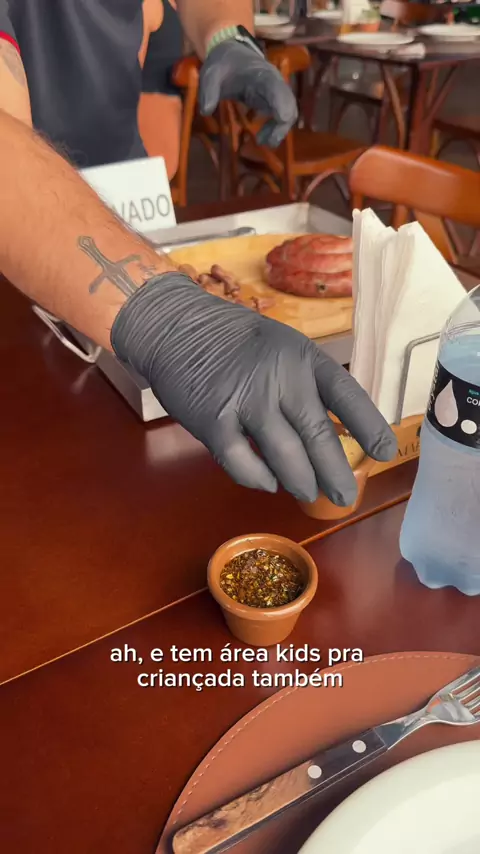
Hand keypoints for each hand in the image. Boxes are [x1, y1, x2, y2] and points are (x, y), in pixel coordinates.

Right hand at [111, 275, 396, 504]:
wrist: (176, 327)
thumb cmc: (234, 341)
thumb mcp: (281, 347)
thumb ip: (304, 383)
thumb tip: (332, 433)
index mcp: (303, 358)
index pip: (346, 396)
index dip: (369, 427)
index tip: (385, 452)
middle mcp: (279, 379)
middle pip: (318, 436)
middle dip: (336, 473)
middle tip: (346, 496)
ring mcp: (245, 401)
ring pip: (284, 456)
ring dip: (301, 481)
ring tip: (309, 493)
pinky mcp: (213, 421)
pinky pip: (241, 464)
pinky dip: (257, 479)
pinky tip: (267, 483)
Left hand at [198, 40, 297, 146]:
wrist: (231, 52)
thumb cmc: (223, 62)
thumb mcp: (211, 72)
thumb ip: (209, 90)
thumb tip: (206, 111)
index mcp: (263, 75)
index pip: (280, 93)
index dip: (282, 112)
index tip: (272, 131)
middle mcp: (275, 84)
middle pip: (290, 107)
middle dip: (281, 128)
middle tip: (262, 142)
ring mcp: (276, 92)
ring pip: (289, 113)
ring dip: (278, 131)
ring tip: (260, 140)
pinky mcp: (273, 100)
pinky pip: (282, 116)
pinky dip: (275, 128)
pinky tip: (261, 136)